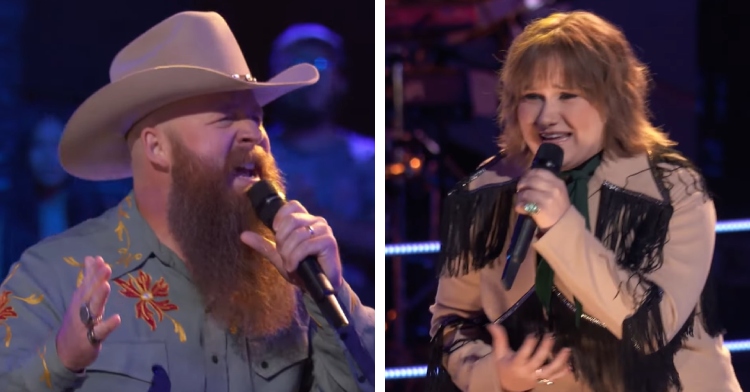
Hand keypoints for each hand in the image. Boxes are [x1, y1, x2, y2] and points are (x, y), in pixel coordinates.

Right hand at [56, 256, 120, 371]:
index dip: (93, 272)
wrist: (65, 351)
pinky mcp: (91, 338)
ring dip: (99, 298)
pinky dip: (108, 325)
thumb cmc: (77, 320)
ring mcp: (85, 323)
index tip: (100, 259)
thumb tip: (91, 258)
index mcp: (81, 299)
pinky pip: (100, 331)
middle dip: (96, 280)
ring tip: (106, 286)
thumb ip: (87, 278)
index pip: (87, 283)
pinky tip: (117, 318)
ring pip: (93, 309)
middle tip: (105, 267)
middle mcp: (81, 309)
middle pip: (89, 293)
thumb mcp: (81, 298)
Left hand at [241, 200, 342, 292]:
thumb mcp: (279, 256)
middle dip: (282, 241)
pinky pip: (305, 246)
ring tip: (290, 264)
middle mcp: (317, 221)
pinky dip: (295, 258)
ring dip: (288, 253)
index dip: (279, 219)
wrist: (317, 288)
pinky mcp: (329, 242)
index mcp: (306, 220)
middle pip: (291, 220)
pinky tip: (295, 267)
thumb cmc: (301, 270)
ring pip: (297, 234)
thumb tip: (243, 235)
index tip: (277, 237)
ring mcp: (324, 230)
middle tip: (284, 255)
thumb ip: (263, 245)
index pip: (291, 206)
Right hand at [488, 324, 571, 391]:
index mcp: (515, 364)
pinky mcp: (542, 380)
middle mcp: (527, 371)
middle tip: (551, 335)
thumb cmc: (503, 367)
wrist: (508, 386)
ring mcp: (536, 377)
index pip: (523, 354)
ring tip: (567, 350)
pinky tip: (570, 366)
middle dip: (545, 348)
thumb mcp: (499, 353)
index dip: (529, 344)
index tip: (534, 333)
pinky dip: (562, 373)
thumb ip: (499, 338)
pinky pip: (554, 378)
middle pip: (538, 360)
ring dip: (559, 361)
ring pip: (549, 370)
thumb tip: (492, 324)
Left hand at [515, 169, 570, 229]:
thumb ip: (544, 183)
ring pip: (525, 192)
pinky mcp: (541, 209)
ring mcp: (548, 198)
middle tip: (519, 192)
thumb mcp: (556, 192)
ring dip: (519, 197)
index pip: (538, 171)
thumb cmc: (556, 209)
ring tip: (521, 202)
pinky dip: (519, 206)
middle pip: (530, 180)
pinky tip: (522, 209)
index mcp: (557, 182)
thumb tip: (526, 177)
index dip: (527, 175)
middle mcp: (554, 188)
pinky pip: (524, 204)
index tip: (524, 181)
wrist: (562, 226)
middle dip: (521, 186)